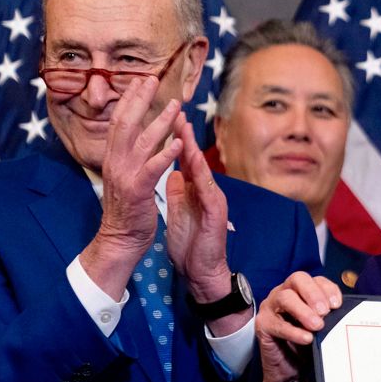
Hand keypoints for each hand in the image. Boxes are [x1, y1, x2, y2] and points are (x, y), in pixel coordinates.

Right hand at [80, 76, 183, 299]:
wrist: (119, 239)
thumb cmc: (127, 209)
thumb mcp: (124, 177)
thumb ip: (128, 157)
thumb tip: (134, 139)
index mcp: (113, 157)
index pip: (119, 121)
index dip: (129, 99)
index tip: (140, 80)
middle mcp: (115, 161)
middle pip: (124, 122)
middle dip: (139, 99)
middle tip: (151, 79)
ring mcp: (125, 175)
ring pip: (140, 141)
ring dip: (159, 121)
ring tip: (175, 106)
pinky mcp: (138, 190)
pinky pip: (152, 168)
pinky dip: (165, 153)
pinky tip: (178, 142)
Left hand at [166, 113, 229, 300]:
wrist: (203, 271)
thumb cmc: (192, 244)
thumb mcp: (181, 212)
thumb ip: (179, 192)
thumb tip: (173, 174)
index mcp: (195, 190)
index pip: (184, 159)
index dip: (175, 138)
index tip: (165, 117)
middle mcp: (206, 191)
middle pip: (194, 158)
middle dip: (184, 134)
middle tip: (175, 110)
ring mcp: (213, 200)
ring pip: (203, 168)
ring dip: (194, 147)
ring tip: (185, 127)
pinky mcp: (215, 213)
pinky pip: (207, 189)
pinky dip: (201, 174)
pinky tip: (194, 161)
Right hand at [257, 272, 342, 381]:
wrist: (292, 369)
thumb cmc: (309, 342)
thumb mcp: (324, 326)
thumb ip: (332, 316)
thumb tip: (353, 313)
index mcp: (301, 290)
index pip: (315, 279)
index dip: (327, 288)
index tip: (338, 304)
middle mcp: (284, 293)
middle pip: (297, 279)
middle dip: (313, 294)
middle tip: (326, 311)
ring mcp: (271, 307)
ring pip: (284, 297)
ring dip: (303, 310)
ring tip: (317, 326)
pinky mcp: (263, 325)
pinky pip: (276, 324)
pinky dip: (292, 330)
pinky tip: (306, 338)